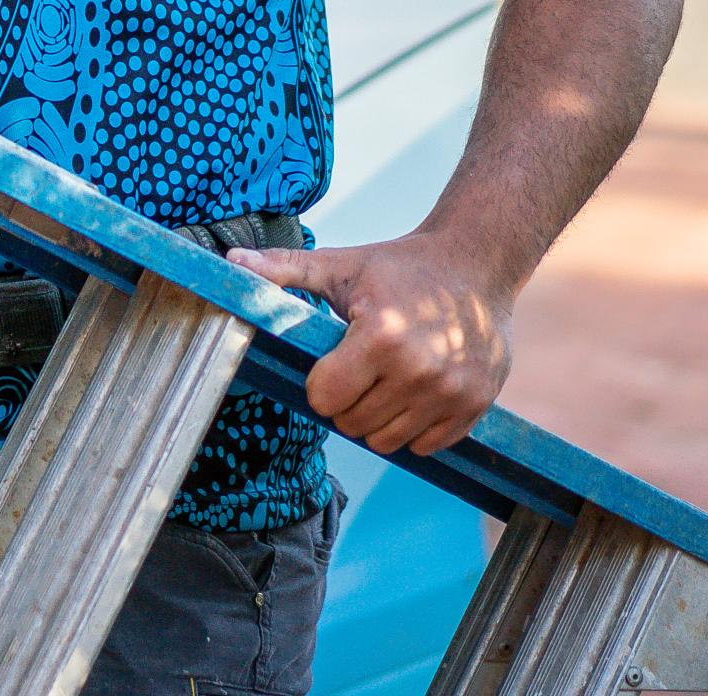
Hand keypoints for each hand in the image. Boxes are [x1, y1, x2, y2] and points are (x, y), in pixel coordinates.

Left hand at [227, 231, 516, 457]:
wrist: (478, 264)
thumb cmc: (401, 267)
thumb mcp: (341, 265)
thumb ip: (284, 269)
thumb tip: (229, 262)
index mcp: (380, 336)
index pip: (325, 398)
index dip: (320, 384)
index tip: (332, 362)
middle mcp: (419, 370)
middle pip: (353, 423)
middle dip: (346, 401)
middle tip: (359, 369)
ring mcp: (452, 392)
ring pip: (387, 441)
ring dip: (377, 419)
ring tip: (385, 381)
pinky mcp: (475, 406)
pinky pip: (426, 446)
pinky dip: (414, 428)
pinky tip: (415, 391)